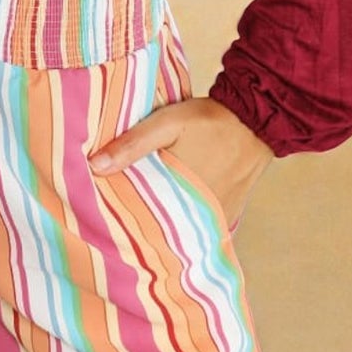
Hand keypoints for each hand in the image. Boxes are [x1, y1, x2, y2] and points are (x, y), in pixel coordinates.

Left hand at [86, 95, 273, 229]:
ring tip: (143, 223)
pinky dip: (188, 226)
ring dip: (166, 228)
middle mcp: (199, 214)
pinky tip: (173, 219)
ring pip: (183, 231)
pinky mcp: (229, 215)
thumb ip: (132, 144)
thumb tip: (95, 166)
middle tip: (118, 224)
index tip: (102, 220)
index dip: (122, 220)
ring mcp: (217, 218)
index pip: (142, 219)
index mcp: (178, 195)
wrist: (255, 120)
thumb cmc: (208, 121)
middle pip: (162, 228)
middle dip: (142, 228)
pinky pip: (203, 227)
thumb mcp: (166, 123)